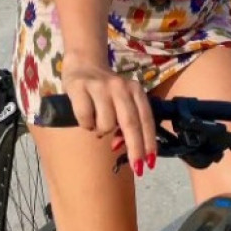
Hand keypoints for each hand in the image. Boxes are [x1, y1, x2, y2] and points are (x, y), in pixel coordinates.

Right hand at [62, 59, 156, 174]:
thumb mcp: (123, 100)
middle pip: (130, 123)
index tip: (150, 163)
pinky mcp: (80, 87)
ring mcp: (100, 86)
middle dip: (135, 149)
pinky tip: (86, 117)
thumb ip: (128, 119)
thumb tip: (124, 147)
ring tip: (97, 123)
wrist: (84, 62)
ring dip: (102, 132)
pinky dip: (86, 124)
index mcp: (135, 89)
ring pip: (106, 123)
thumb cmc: (106, 89)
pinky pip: (86, 118)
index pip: (145, 119)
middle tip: (137, 168)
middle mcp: (120, 86)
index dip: (149, 142)